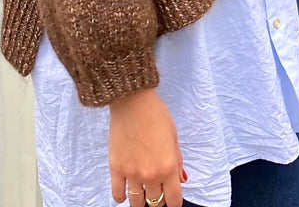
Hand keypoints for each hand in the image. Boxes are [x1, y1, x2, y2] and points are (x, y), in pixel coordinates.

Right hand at [108, 87, 186, 206]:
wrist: (133, 102)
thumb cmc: (156, 114)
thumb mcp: (174, 136)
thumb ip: (178, 161)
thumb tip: (182, 179)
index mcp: (169, 167)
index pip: (174, 200)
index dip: (174, 202)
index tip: (173, 198)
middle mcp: (151, 175)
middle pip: (155, 202)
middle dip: (159, 198)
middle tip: (158, 190)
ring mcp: (132, 174)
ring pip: (137, 203)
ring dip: (141, 200)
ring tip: (143, 192)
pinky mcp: (116, 169)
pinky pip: (118, 194)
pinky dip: (122, 196)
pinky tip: (126, 190)